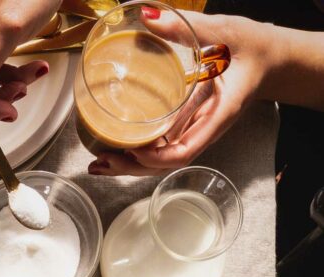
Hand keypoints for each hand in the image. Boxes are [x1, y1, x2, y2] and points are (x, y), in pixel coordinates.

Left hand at [88, 12, 271, 175]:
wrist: (269, 59)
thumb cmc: (252, 47)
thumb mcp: (224, 31)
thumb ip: (186, 27)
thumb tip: (147, 17)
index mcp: (218, 116)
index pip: (185, 151)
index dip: (157, 157)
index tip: (133, 150)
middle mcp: (204, 130)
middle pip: (164, 163)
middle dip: (132, 168)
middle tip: (99, 163)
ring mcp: (194, 131)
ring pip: (160, 160)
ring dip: (129, 165)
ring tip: (97, 164)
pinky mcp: (187, 126)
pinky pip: (161, 147)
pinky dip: (136, 152)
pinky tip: (114, 150)